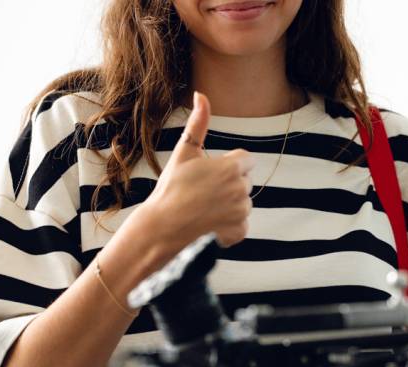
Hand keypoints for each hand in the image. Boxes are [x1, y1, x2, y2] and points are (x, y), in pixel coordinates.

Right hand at [142, 91, 254, 254]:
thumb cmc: (171, 188)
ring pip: (243, 203)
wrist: (162, 227)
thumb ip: (198, 124)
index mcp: (232, 167)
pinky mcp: (240, 230)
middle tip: (203, 193)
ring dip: (230, 205)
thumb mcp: (184, 153)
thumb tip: (201, 94)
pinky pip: (241, 224)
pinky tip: (210, 223)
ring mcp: (242, 211)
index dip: (228, 166)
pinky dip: (229, 225)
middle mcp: (241, 188)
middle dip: (229, 185)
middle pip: (244, 182)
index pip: (245, 160)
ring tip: (204, 209)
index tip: (210, 175)